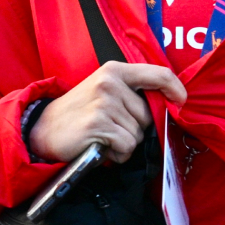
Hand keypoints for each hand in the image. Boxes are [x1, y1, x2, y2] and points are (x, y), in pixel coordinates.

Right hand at [27, 61, 186, 163]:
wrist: (43, 130)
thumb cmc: (79, 114)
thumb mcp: (104, 92)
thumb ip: (131, 94)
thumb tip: (168, 107)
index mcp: (115, 70)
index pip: (159, 74)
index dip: (176, 90)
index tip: (181, 102)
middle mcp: (110, 82)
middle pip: (149, 115)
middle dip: (136, 129)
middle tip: (111, 129)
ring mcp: (104, 102)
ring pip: (138, 134)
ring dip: (124, 144)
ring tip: (102, 138)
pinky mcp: (99, 123)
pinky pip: (126, 146)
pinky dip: (116, 154)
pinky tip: (99, 147)